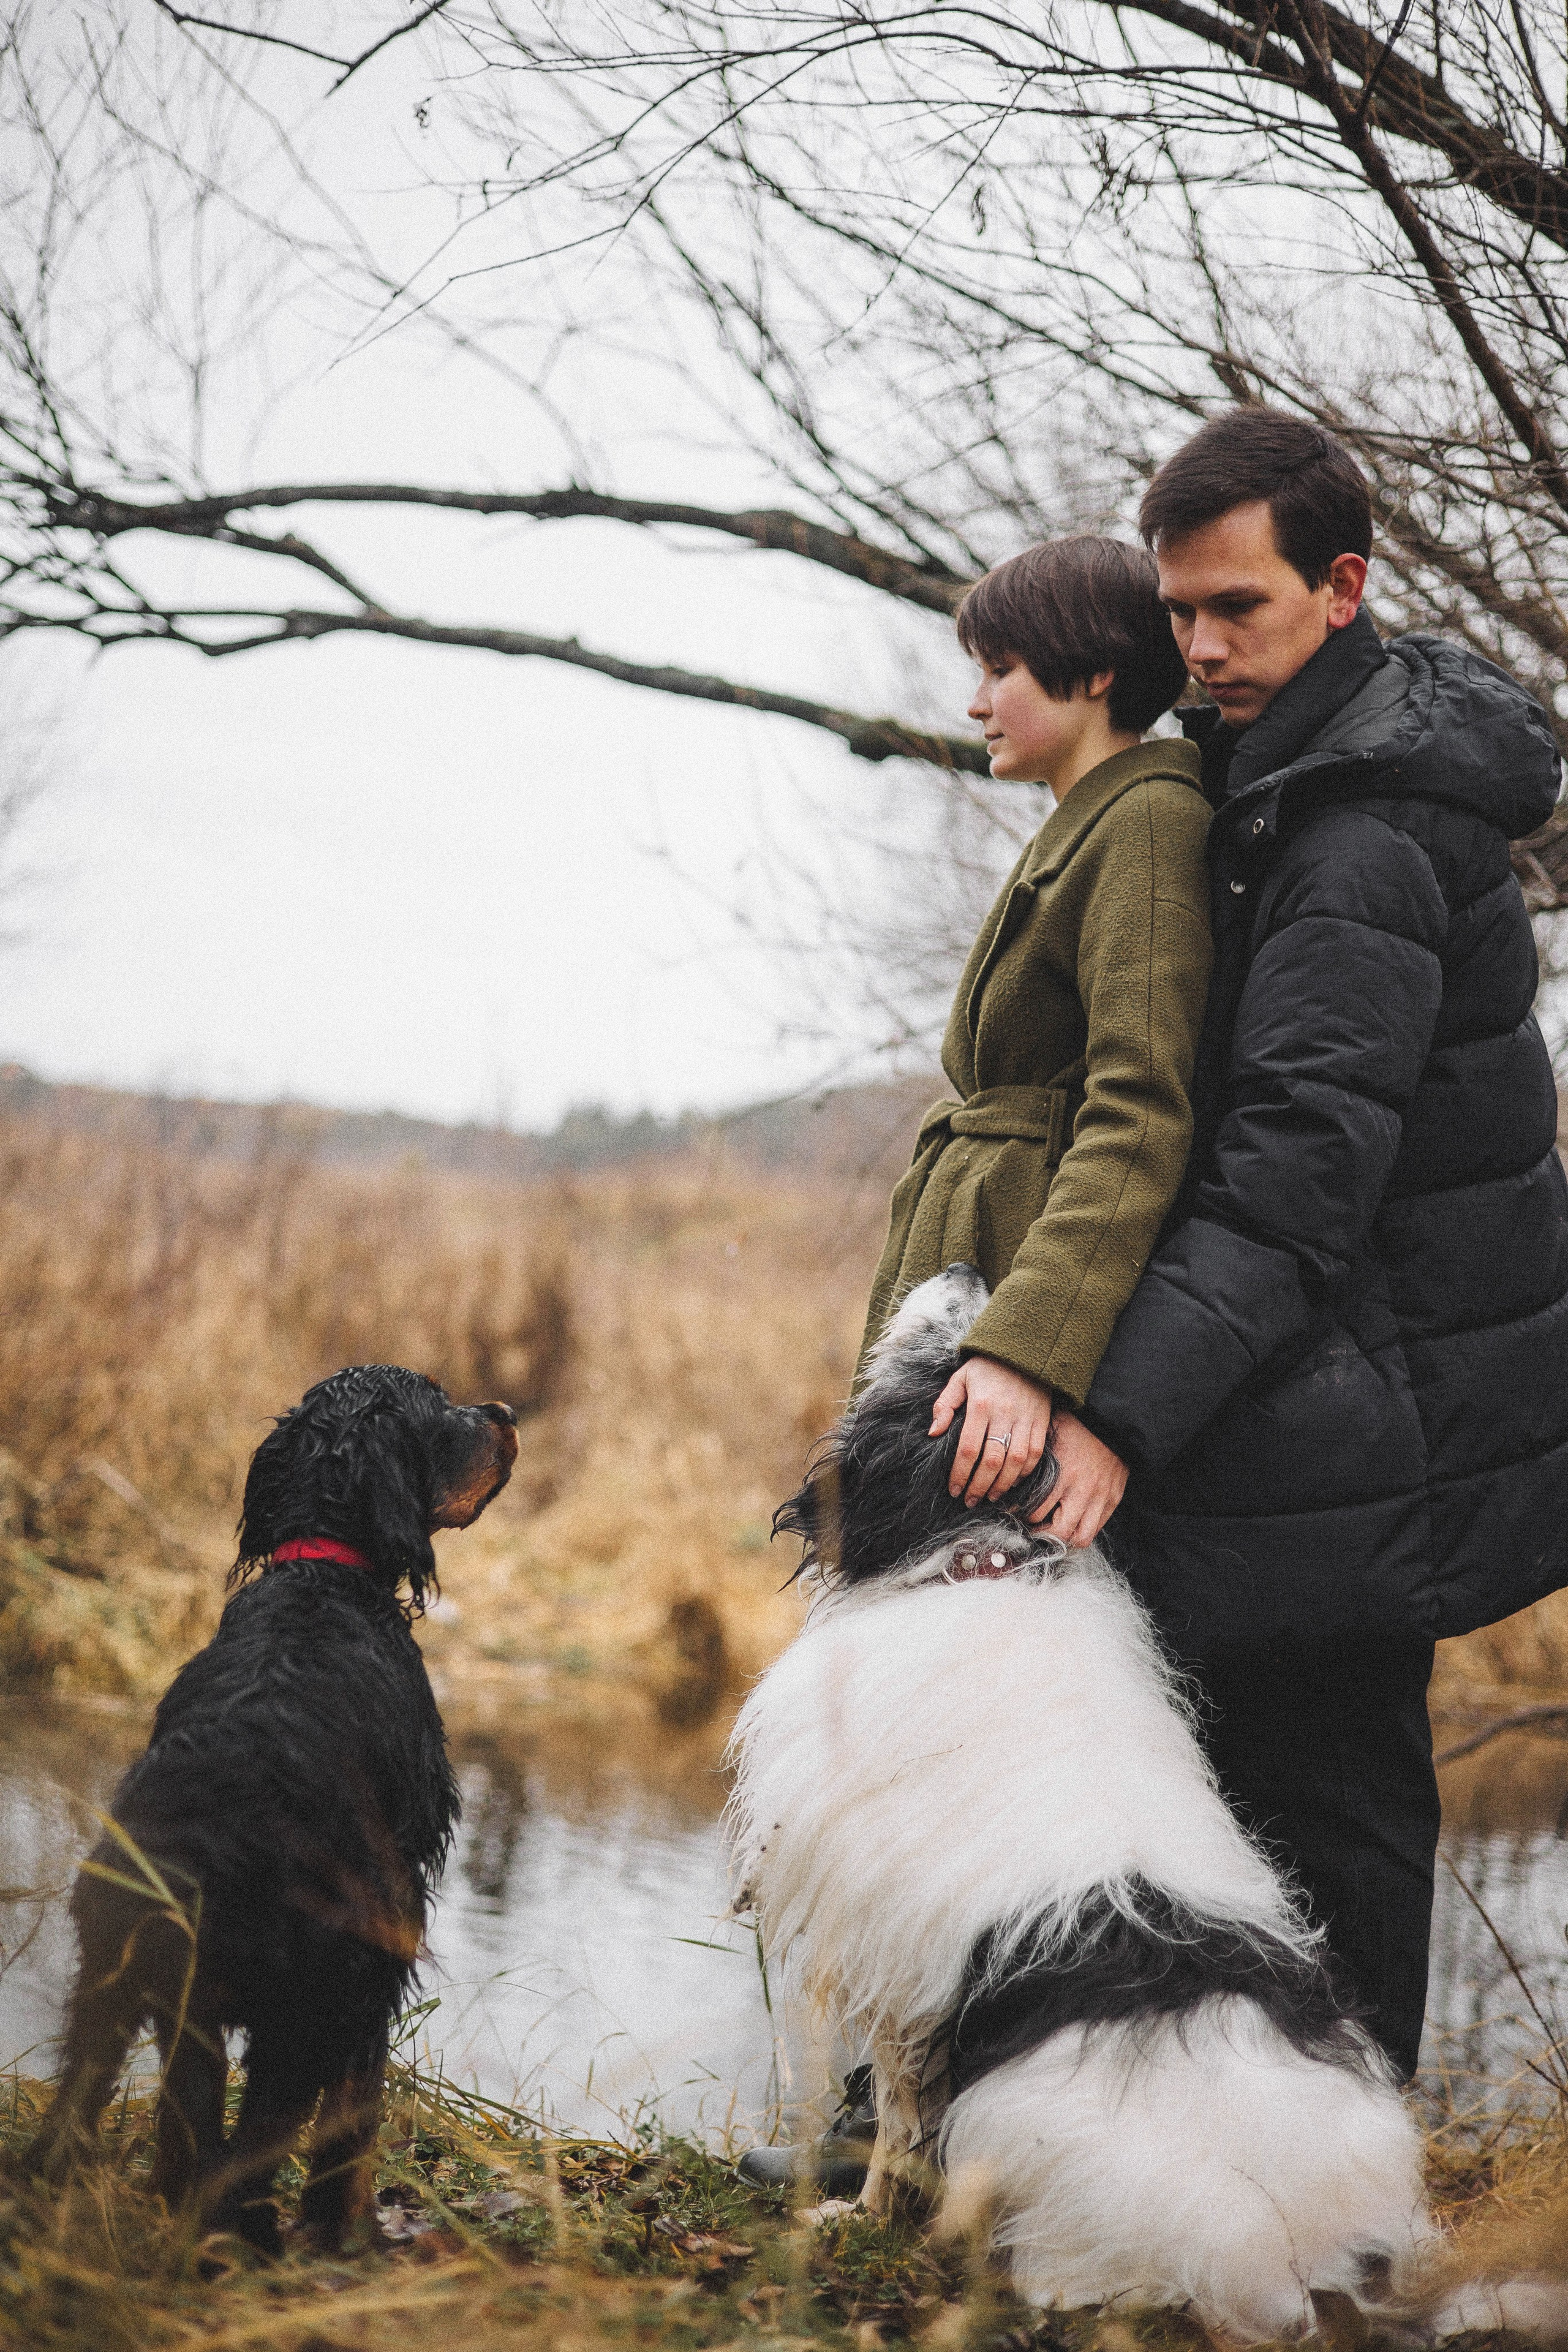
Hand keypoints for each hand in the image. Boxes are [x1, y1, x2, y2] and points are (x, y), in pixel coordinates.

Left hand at [930, 1355, 1052, 1506]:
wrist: (1025, 1350)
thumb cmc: (987, 1367)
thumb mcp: (960, 1378)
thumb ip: (945, 1405)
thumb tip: (933, 1433)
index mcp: (980, 1405)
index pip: (968, 1449)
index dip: (960, 1474)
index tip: (954, 1490)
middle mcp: (1004, 1415)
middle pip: (992, 1461)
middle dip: (979, 1486)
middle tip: (970, 1501)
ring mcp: (1025, 1420)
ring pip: (1015, 1462)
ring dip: (1002, 1485)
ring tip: (990, 1496)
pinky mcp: (1041, 1422)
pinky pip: (1035, 1454)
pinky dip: (1025, 1472)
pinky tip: (1012, 1482)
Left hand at [1028, 1408, 1127, 1547]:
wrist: (1115, 1423)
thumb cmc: (1079, 1426)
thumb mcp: (1051, 1431)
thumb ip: (1034, 1450)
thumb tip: (1012, 1460)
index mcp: (1062, 1475)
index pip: (1036, 1512)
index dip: (1021, 1516)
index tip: (1014, 1513)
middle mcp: (1080, 1492)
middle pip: (1058, 1533)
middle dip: (1041, 1536)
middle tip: (1032, 1529)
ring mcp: (1099, 1499)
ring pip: (1080, 1538)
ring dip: (1065, 1540)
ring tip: (1053, 1532)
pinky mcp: (1112, 1501)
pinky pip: (1096, 1529)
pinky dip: (1082, 1532)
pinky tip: (1072, 1524)